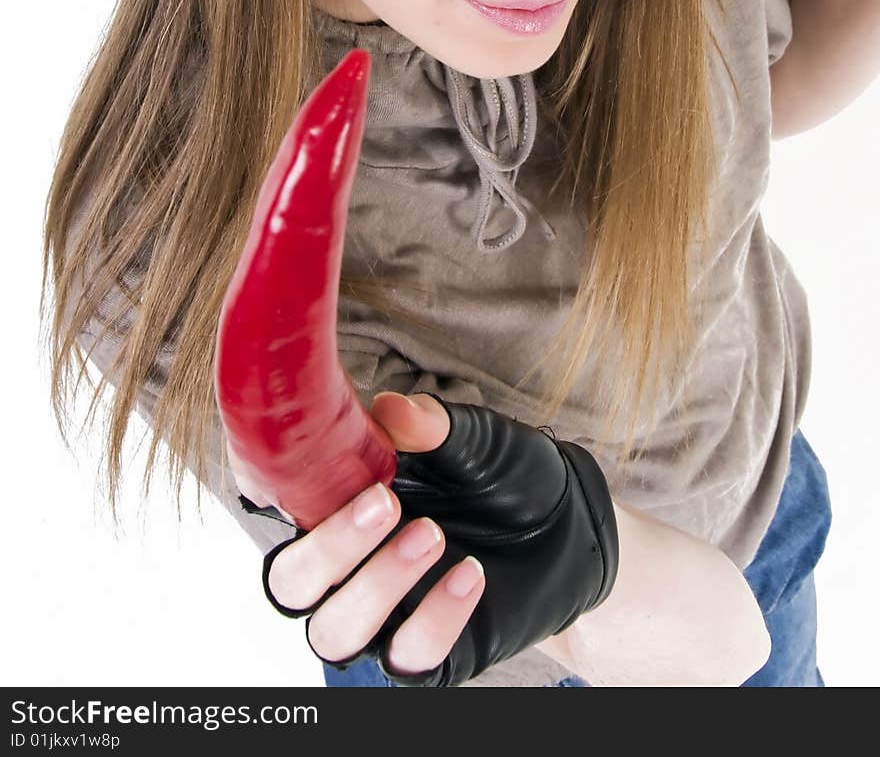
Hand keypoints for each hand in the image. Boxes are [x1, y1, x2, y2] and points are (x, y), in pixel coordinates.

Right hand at [235, 389, 618, 686]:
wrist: (571, 527)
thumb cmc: (503, 475)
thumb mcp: (472, 440)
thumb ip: (428, 426)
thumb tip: (388, 409)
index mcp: (339, 505)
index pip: (277, 509)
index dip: (265, 495)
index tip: (291, 468)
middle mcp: (346, 566)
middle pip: (291, 581)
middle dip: (328, 547)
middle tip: (385, 502)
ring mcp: (383, 615)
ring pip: (334, 631)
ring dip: (377, 584)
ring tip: (432, 533)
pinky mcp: (426, 655)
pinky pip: (407, 655)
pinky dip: (436, 615)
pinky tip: (469, 573)